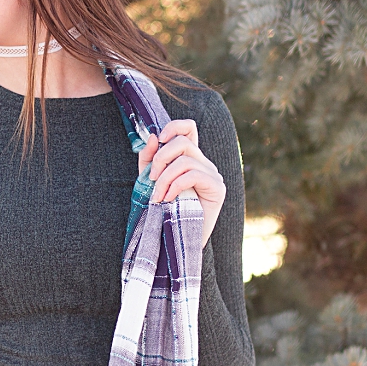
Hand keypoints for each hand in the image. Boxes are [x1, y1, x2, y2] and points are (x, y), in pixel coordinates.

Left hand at [137, 120, 225, 247]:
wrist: (175, 239)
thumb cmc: (163, 209)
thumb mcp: (150, 181)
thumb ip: (149, 159)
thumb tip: (154, 136)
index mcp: (188, 158)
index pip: (189, 128)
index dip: (175, 126)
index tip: (160, 139)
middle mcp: (203, 163)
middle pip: (183, 141)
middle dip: (161, 158)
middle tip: (151, 178)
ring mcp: (213, 175)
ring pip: (186, 160)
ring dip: (165, 178)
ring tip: (157, 196)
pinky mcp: (217, 188)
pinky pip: (193, 175)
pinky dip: (175, 186)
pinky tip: (168, 199)